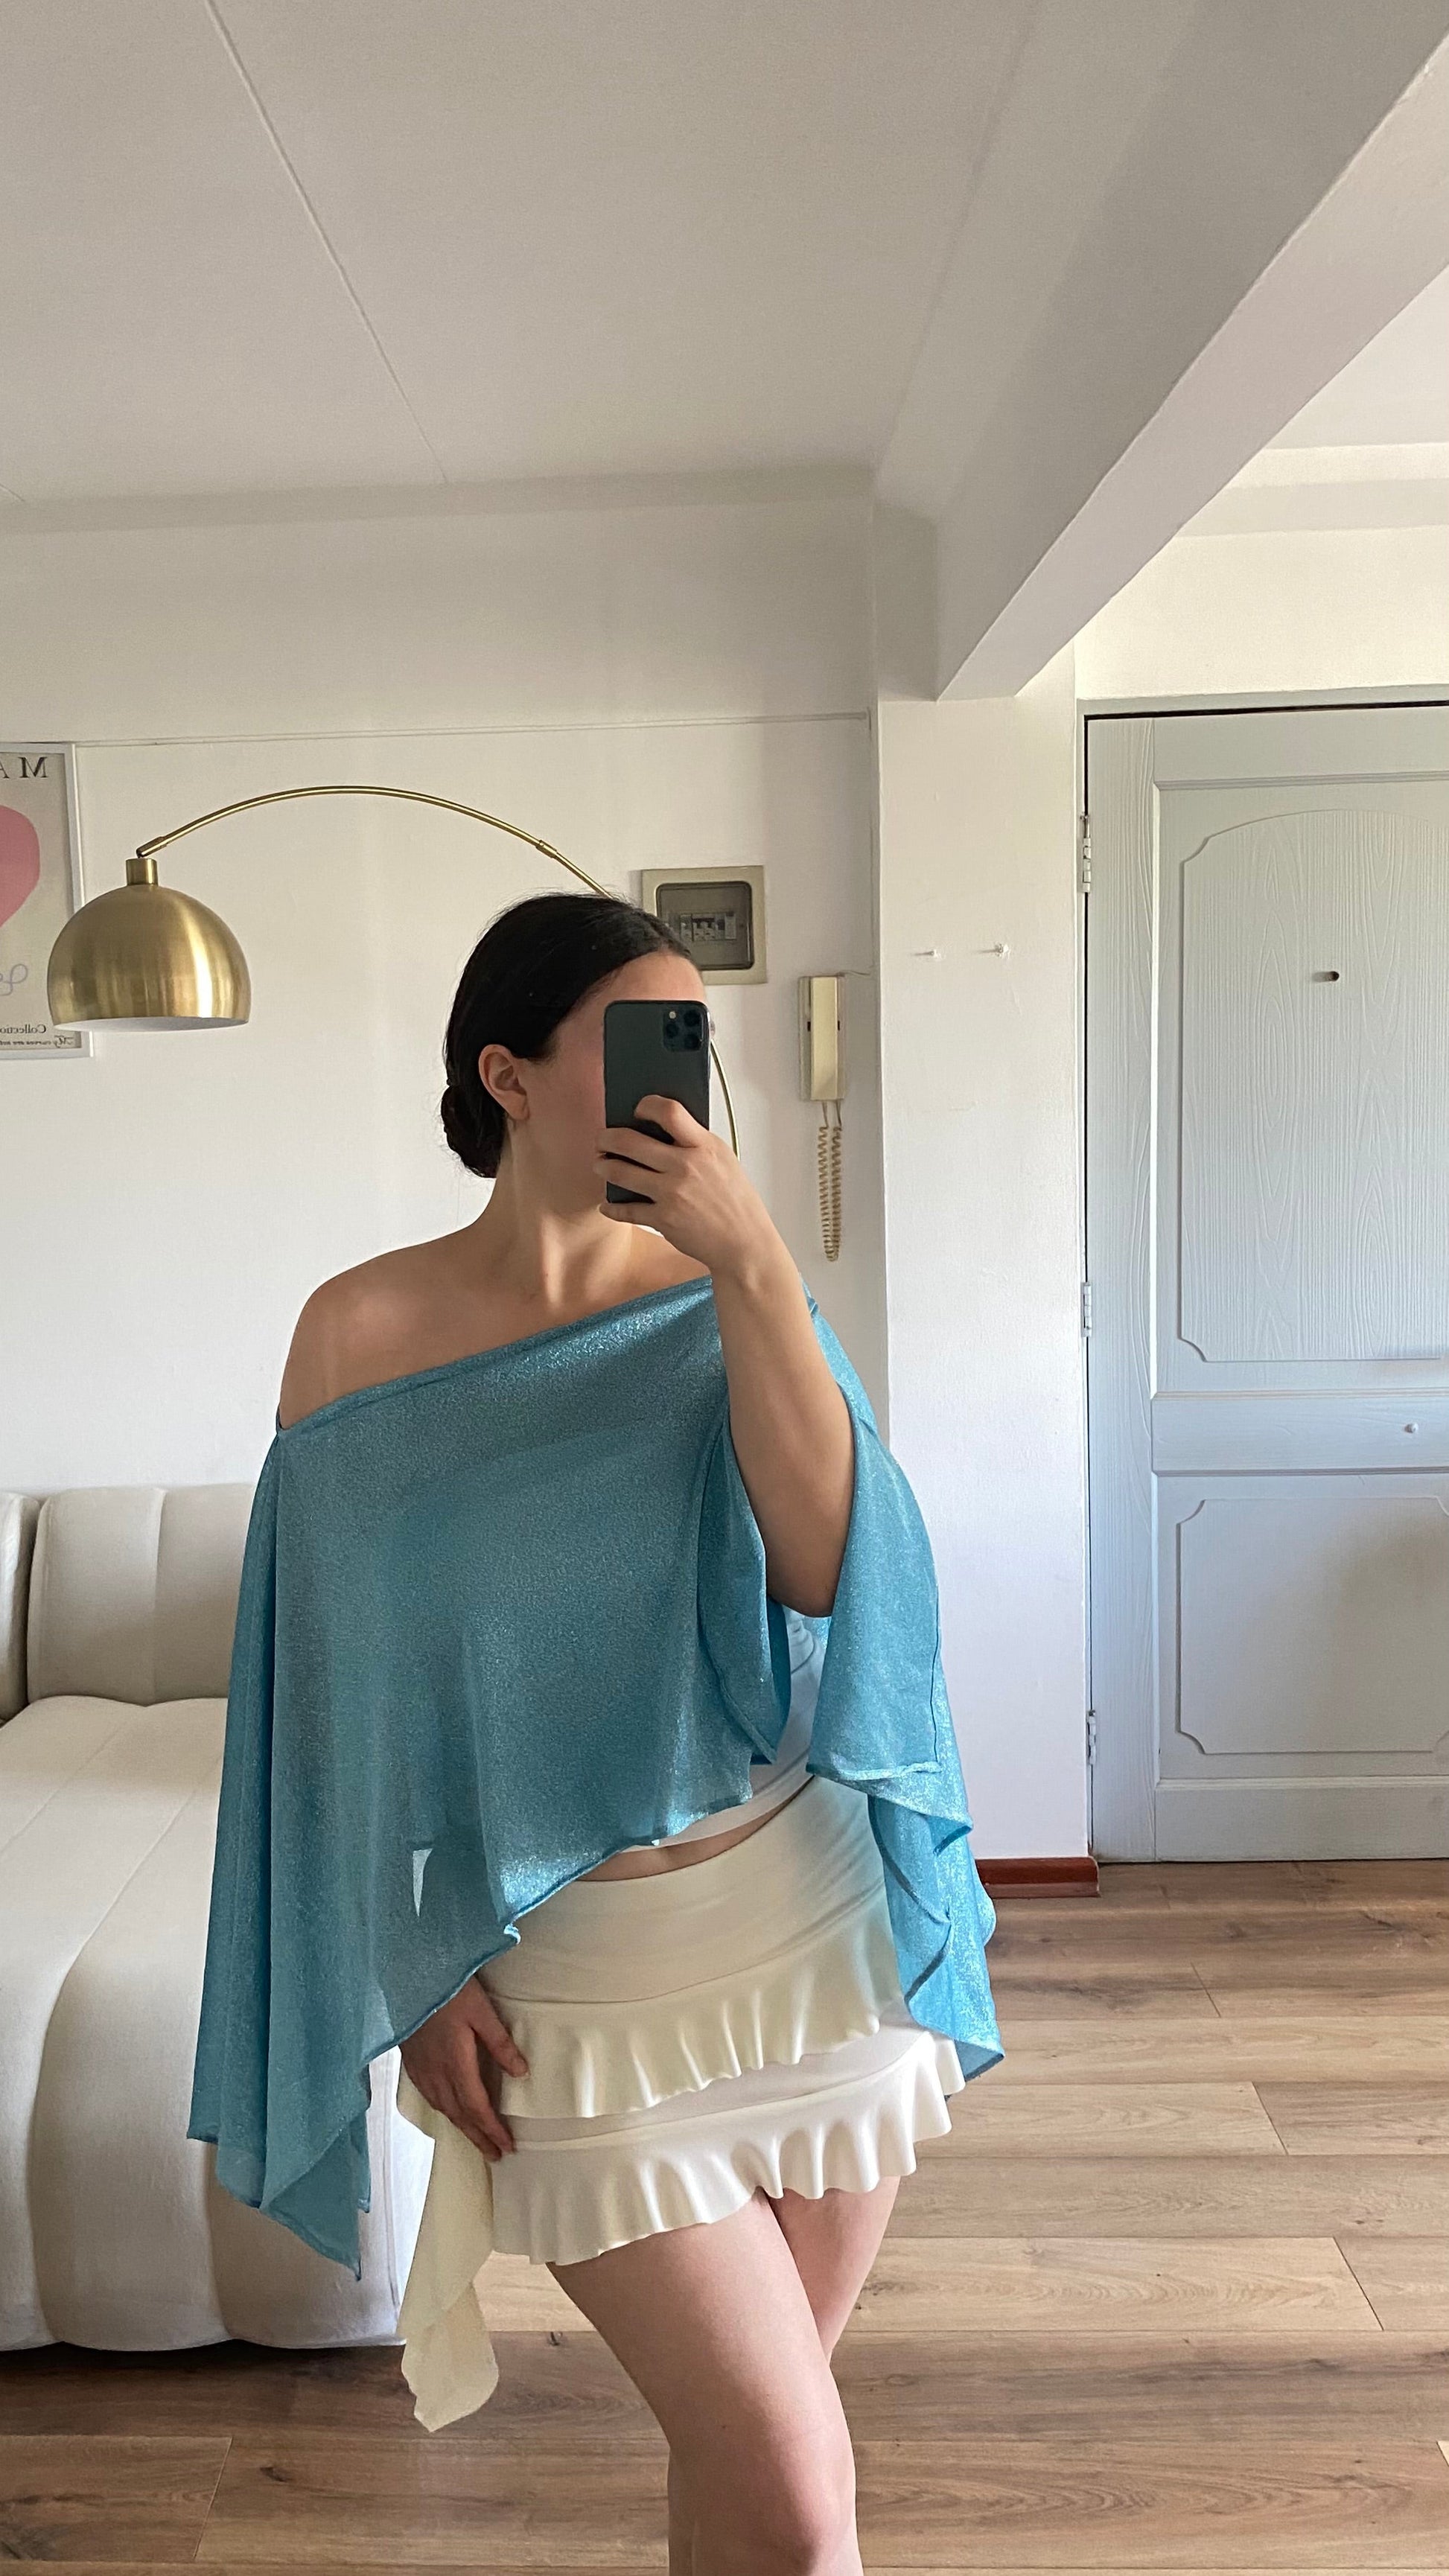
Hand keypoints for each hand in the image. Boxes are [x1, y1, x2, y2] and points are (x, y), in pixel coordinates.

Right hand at [399, 1975, 529, 2162]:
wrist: (407, 1975)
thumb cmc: (447, 1989)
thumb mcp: (481, 2011)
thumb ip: (500, 2043)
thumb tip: (522, 2073)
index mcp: (456, 2063)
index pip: (477, 2108)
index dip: (491, 2130)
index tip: (507, 2147)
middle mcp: (436, 2073)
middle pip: (459, 2115)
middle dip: (478, 2137)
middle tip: (495, 2155)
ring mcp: (421, 2069)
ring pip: (443, 2108)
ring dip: (461, 2127)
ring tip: (477, 2139)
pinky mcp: (411, 2062)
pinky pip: (429, 2096)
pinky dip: (444, 2110)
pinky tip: (449, 2110)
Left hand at [594, 1093, 781, 1282]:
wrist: (744, 1243)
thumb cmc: (736, 1202)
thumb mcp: (723, 1161)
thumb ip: (695, 1144)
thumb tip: (662, 1130)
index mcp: (704, 1147)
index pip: (669, 1112)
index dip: (647, 1106)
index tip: (637, 1110)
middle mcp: (686, 1167)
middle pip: (630, 1141)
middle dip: (607, 1138)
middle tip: (602, 1140)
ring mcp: (672, 1193)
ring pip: (621, 1172)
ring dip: (604, 1166)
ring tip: (600, 1164)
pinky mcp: (663, 1219)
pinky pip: (626, 1209)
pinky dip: (612, 1207)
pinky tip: (608, 1204)